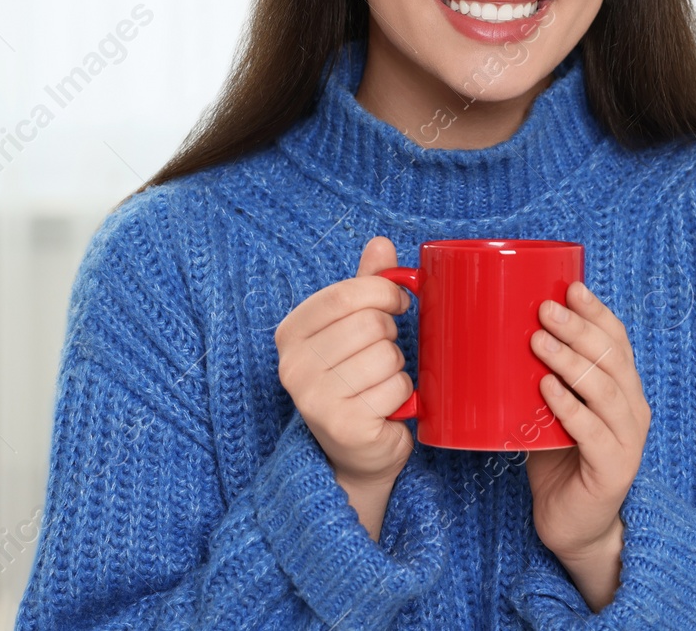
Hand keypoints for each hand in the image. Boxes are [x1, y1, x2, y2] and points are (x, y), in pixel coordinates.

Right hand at [274, 236, 415, 486]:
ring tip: (380, 384)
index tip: (397, 302)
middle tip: (382, 355)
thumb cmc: (356, 380)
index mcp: (291, 333)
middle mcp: (293, 366)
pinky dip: (403, 397)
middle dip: (391, 337)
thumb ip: (365, 285)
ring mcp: (315, 399)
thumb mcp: (355, 326)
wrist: (357, 451)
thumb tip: (380, 243)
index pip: (345, 293)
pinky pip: (396, 389)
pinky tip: (385, 408)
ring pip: (387, 356)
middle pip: (370, 323)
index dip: (383, 292)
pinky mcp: (343, 426)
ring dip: (398, 369)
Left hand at [524, 281, 649, 564]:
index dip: (597, 312)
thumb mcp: (549, 409)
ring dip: (571, 362)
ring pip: (606, 390)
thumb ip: (538, 377)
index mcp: (622, 388)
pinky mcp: (614, 469)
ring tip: (538, 341)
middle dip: (579, 329)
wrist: (573, 525)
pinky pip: (592, 432)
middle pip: (612, 358)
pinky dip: (569, 408)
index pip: (617, 340)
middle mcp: (633, 408)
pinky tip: (547, 390)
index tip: (571, 287)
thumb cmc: (557, 459)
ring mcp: (628, 439)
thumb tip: (495, 335)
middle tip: (545, 309)